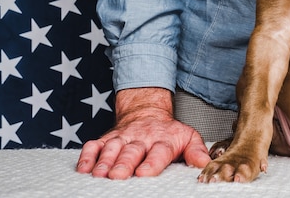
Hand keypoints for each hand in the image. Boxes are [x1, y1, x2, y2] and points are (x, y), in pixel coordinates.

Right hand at [76, 87, 210, 178]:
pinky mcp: (107, 138)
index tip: (144, 173)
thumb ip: (196, 151)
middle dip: (124, 163)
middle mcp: (141, 138)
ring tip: (99, 174)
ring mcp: (122, 138)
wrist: (147, 113)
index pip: (158, 152)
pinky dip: (87, 156)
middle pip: (132, 151)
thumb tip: (205, 164)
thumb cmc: (168, 132)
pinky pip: (94, 145)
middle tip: (117, 176)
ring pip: (111, 148)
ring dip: (104, 161)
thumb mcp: (188, 137)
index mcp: (162, 140)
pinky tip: (83, 168)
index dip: (151, 162)